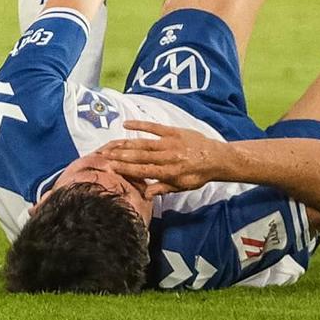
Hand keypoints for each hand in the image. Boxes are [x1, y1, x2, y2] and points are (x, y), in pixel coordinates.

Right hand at [98, 122, 225, 192]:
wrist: (216, 158)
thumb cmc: (198, 175)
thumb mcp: (182, 187)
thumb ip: (162, 188)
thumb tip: (145, 194)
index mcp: (169, 172)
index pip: (143, 170)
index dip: (126, 168)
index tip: (110, 166)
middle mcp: (167, 157)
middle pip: (139, 156)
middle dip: (119, 155)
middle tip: (103, 154)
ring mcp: (169, 142)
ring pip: (143, 143)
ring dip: (125, 143)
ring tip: (110, 144)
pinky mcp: (173, 131)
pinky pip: (154, 127)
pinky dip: (139, 125)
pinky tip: (126, 124)